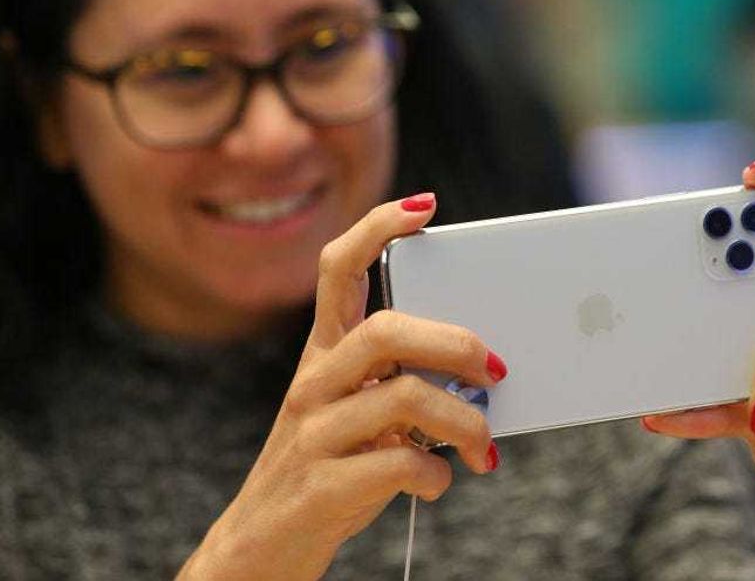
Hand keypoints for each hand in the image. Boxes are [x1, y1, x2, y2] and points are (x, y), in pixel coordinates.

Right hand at [179, 194, 504, 580]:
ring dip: (464, 421)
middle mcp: (313, 384)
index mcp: (322, 356)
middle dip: (454, 343)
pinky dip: (436, 475)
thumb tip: (481, 370)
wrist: (259, 549)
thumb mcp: (351, 414)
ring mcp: (314, 434)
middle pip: (387, 330)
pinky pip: (399, 465)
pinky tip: (438, 482)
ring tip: (485, 448)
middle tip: (496, 370)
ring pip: (404, 397)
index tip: (425, 208)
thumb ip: (397, 383)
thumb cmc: (325, 469)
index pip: (340, 270)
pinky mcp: (322, 486)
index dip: (379, 229)